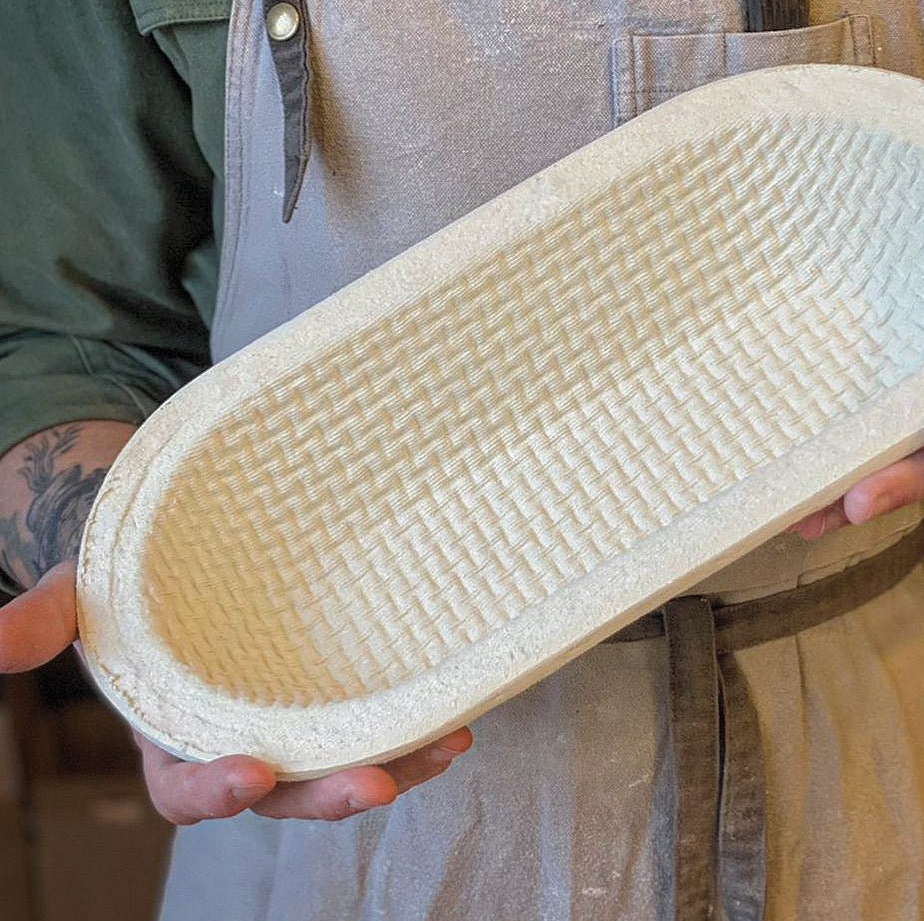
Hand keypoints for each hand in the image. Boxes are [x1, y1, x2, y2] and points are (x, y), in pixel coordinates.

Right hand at [0, 559, 471, 823]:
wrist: (177, 555)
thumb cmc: (124, 583)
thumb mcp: (78, 596)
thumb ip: (44, 622)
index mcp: (171, 734)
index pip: (187, 788)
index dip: (215, 791)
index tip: (251, 774)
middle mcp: (237, 736)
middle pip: (284, 787)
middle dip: (330, 792)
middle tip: (382, 783)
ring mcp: (291, 715)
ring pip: (342, 758)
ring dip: (398, 760)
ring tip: (450, 741)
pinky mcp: (332, 686)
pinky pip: (373, 716)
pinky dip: (412, 720)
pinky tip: (455, 708)